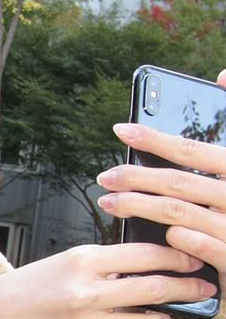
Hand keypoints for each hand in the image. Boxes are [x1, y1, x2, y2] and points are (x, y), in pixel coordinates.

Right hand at [0, 243, 210, 318]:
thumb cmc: (28, 287)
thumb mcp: (65, 262)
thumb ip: (105, 263)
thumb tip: (152, 264)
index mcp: (80, 261)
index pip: (143, 255)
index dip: (176, 257)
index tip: (193, 258)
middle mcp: (86, 293)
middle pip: (155, 289)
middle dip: (187, 287)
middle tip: (203, 285)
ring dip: (157, 318)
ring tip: (154, 312)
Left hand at [96, 69, 225, 291]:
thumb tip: (224, 75)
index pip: (191, 150)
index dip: (154, 138)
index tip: (120, 130)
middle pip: (177, 182)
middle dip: (134, 177)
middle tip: (104, 177)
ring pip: (177, 212)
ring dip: (137, 206)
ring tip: (108, 203)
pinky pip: (195, 243)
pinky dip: (173, 238)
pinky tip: (157, 235)